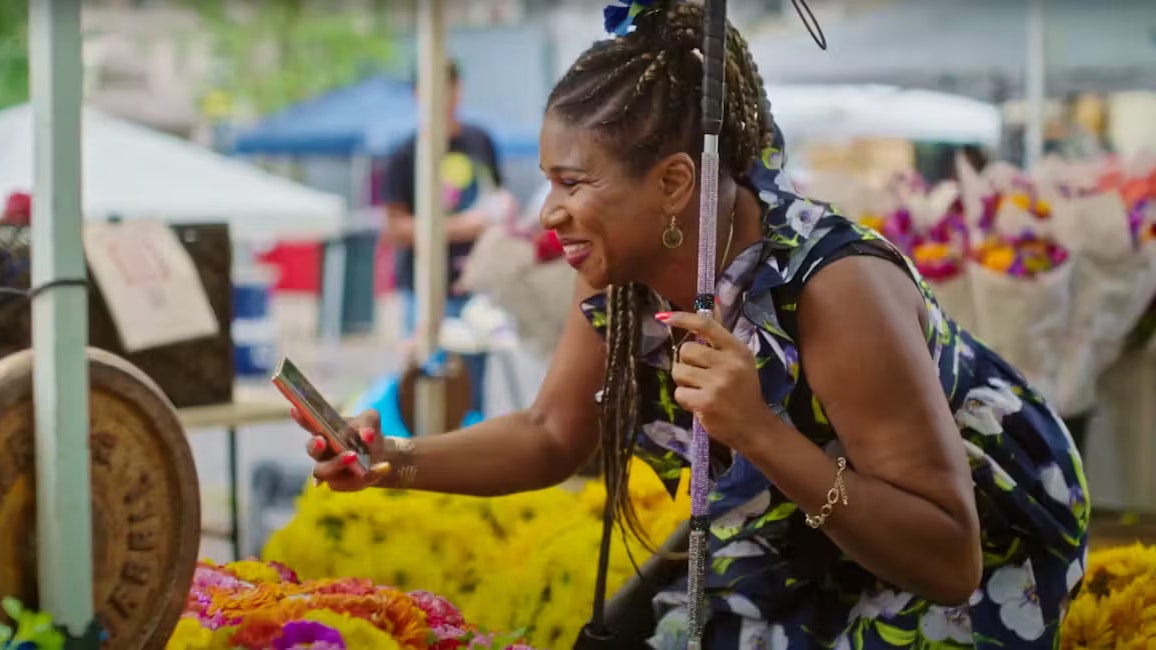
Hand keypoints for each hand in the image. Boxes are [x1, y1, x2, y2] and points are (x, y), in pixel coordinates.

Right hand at [292, 407, 393, 491]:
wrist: (382, 455)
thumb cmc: (368, 433)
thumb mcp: (371, 420)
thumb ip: (368, 422)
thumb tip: (367, 435)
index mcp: (325, 431)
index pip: (309, 423)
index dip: (301, 418)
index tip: (295, 410)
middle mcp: (322, 451)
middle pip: (312, 450)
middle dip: (315, 446)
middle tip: (323, 441)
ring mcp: (329, 470)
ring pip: (323, 471)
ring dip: (337, 464)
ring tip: (354, 456)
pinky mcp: (340, 484)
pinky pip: (347, 483)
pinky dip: (365, 476)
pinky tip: (380, 468)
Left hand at [658, 311, 772, 450]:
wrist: (754, 426)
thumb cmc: (743, 392)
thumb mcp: (739, 361)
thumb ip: (719, 341)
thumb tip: (702, 309)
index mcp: (737, 349)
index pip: (706, 325)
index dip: (683, 319)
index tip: (664, 318)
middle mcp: (729, 363)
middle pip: (686, 350)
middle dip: (685, 363)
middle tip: (698, 375)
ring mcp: (718, 383)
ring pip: (678, 371)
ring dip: (683, 382)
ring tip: (699, 389)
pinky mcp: (706, 402)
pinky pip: (679, 393)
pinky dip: (685, 399)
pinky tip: (699, 403)